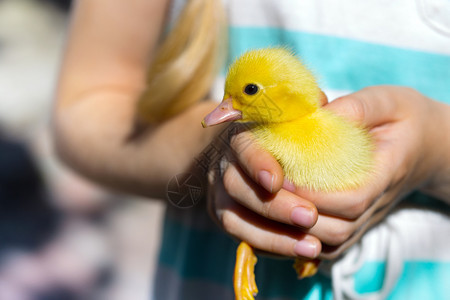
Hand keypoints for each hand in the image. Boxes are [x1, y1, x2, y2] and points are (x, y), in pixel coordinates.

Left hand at [208, 86, 449, 259]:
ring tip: (265, 202)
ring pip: (329, 243)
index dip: (311, 193)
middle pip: (336, 229)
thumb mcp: (387, 101)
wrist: (424, 144)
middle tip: (264, 189)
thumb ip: (356, 107)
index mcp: (386, 173)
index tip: (279, 175)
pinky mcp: (354, 223)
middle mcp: (376, 204)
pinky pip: (327, 244)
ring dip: (292, 231)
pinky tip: (275, 218)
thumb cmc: (402, 118)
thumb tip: (316, 112)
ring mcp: (365, 219)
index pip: (350, 199)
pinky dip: (298, 238)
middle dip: (295, 214)